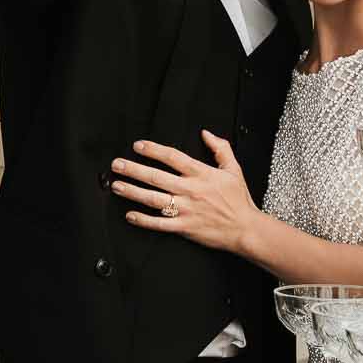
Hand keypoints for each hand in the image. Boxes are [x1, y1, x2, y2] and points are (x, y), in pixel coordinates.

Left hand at [112, 132, 258, 252]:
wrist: (245, 229)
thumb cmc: (239, 200)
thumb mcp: (234, 169)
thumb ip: (220, 148)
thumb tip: (206, 133)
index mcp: (201, 174)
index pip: (172, 157)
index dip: (153, 150)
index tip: (138, 146)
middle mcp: (191, 190)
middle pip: (156, 176)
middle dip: (134, 169)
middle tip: (117, 164)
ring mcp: (186, 209)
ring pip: (153, 198)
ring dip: (133, 191)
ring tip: (117, 185)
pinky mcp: (184, 227)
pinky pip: (159, 223)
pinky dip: (143, 220)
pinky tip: (130, 215)